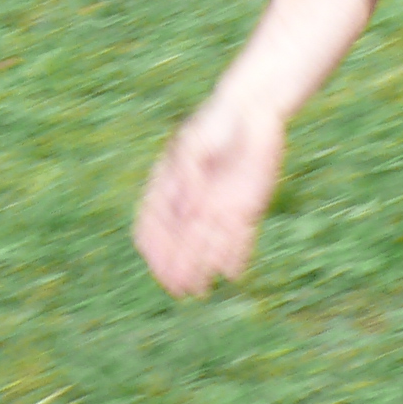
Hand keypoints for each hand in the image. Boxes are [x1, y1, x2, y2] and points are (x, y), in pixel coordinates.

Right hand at [134, 93, 287, 297]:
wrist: (248, 114)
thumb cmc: (214, 125)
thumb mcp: (193, 147)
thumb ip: (187, 177)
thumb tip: (186, 211)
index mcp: (170, 184)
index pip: (154, 222)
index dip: (154, 245)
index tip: (154, 265)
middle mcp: (193, 201)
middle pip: (182, 240)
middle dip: (178, 265)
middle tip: (177, 288)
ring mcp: (220, 205)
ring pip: (209, 243)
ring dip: (202, 266)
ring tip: (199, 289)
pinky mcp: (245, 205)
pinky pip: (239, 236)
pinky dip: (234, 253)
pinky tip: (230, 271)